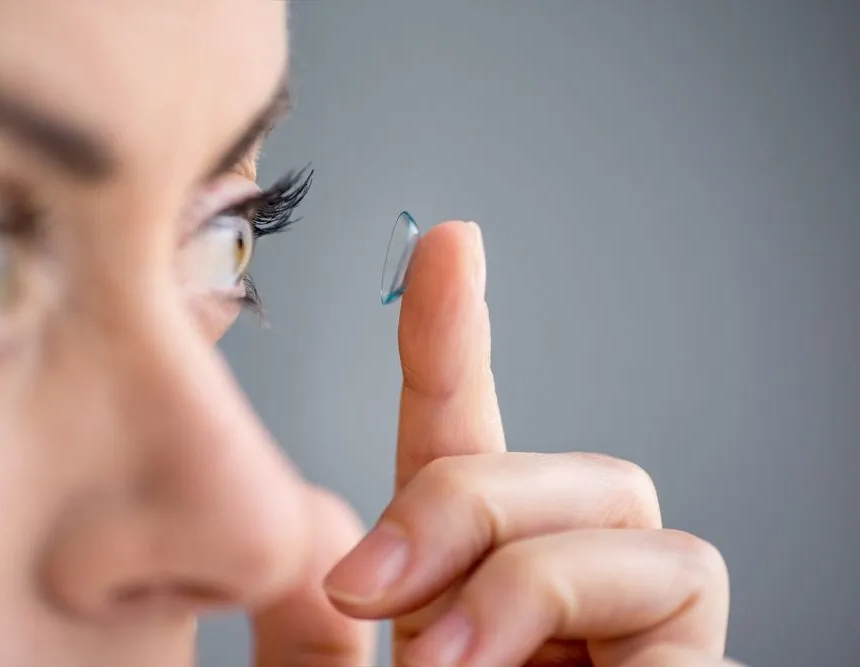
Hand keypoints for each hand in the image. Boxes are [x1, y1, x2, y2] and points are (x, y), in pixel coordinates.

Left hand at [322, 221, 742, 666]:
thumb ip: (339, 630)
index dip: (456, 343)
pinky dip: (624, 662)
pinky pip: (688, 627)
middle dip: (466, 507)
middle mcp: (578, 596)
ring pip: (639, 528)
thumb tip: (344, 565)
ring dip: (526, 586)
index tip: (449, 243)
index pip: (473, 446)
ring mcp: (650, 635)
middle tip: (369, 589)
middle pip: (581, 475)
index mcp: (476, 583)